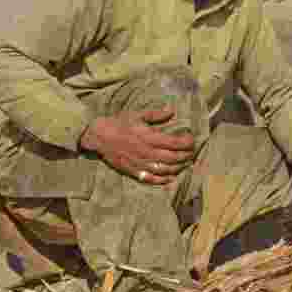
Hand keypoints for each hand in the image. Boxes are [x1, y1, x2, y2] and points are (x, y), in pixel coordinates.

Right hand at [79, 109, 195, 185]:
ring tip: (185, 164)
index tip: (192, 140)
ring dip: (177, 168)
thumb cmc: (119, 123)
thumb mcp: (138, 114)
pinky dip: (162, 180)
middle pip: (172, 158)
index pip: (174, 143)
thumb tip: (172, 111)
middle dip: (185, 156)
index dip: (186, 143)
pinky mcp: (132, 170)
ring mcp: (139, 163)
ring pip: (164, 170)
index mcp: (149, 137)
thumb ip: (156, 114)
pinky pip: (150, 178)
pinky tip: (170, 178)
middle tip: (192, 153)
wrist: (99, 136)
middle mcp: (146, 151)